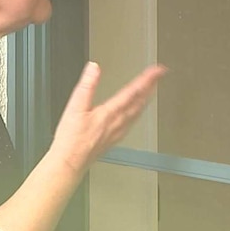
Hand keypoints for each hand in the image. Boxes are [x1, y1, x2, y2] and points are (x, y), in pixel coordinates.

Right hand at [51, 61, 166, 171]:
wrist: (69, 162)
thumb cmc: (71, 139)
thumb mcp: (75, 106)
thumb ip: (87, 85)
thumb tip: (94, 68)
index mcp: (110, 113)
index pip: (133, 91)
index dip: (147, 79)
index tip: (157, 70)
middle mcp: (118, 122)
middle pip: (140, 101)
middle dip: (151, 86)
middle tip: (159, 76)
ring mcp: (119, 132)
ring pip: (138, 112)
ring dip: (146, 99)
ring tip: (152, 90)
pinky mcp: (115, 139)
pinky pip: (133, 122)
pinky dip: (138, 112)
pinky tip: (137, 112)